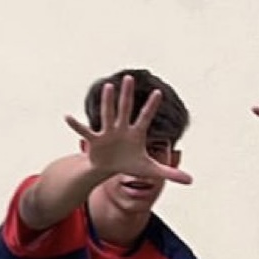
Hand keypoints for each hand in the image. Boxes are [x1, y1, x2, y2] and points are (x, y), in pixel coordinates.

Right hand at [66, 75, 193, 183]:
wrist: (110, 168)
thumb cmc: (130, 165)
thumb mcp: (151, 170)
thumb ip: (171, 173)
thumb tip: (191, 180)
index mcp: (136, 134)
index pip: (146, 117)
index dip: (151, 106)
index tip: (159, 92)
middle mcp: (122, 129)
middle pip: (125, 109)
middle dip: (127, 95)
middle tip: (129, 78)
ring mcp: (108, 132)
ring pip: (108, 114)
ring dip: (108, 102)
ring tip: (108, 87)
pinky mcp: (95, 140)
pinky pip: (85, 131)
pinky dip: (76, 125)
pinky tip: (67, 116)